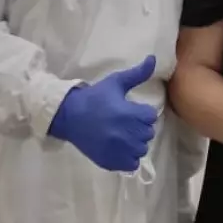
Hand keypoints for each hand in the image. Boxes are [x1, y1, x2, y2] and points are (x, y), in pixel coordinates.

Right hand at [49, 55, 159, 171]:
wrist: (68, 116)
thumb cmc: (93, 98)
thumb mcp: (115, 83)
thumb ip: (137, 74)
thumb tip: (153, 58)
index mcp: (130, 114)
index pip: (151, 116)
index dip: (143, 113)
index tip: (132, 111)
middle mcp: (127, 134)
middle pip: (148, 133)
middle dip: (140, 127)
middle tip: (126, 122)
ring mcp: (119, 150)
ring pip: (141, 149)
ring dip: (136, 143)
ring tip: (122, 135)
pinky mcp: (111, 161)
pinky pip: (131, 164)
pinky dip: (128, 158)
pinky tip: (120, 148)